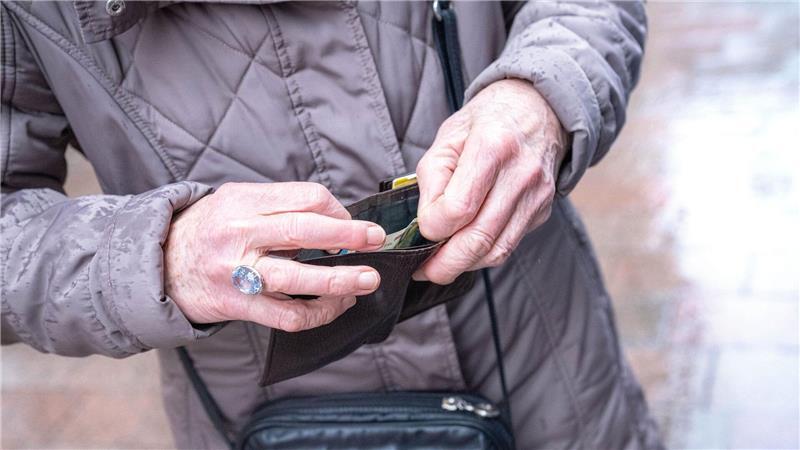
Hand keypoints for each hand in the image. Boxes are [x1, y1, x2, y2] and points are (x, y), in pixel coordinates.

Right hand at [164, 182, 385, 331]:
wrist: (159, 264)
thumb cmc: (208, 229)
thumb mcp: (236, 200)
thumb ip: (280, 204)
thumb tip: (337, 217)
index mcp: (244, 202)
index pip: (306, 198)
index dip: (339, 210)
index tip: (354, 221)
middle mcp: (240, 235)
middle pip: (306, 230)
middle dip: (350, 235)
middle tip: (376, 240)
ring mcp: (238, 273)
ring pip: (300, 279)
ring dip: (342, 280)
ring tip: (368, 279)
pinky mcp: (238, 306)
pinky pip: (287, 316)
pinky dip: (319, 313)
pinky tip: (336, 305)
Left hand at [414, 79, 567, 283]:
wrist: (538, 109)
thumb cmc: (486, 121)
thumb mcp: (448, 136)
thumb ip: (432, 178)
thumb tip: (426, 224)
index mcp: (492, 147)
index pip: (458, 209)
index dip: (432, 227)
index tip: (421, 227)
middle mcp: (520, 174)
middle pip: (479, 238)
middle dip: (445, 264)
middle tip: (423, 271)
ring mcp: (537, 196)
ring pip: (497, 251)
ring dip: (464, 265)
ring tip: (440, 265)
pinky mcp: (542, 211)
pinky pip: (509, 245)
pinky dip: (483, 255)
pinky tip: (465, 250)